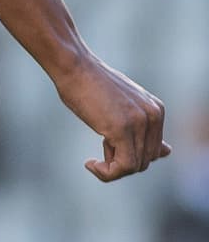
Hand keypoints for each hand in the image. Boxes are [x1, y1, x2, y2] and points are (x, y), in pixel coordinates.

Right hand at [54, 49, 169, 181]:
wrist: (74, 68)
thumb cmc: (90, 86)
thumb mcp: (124, 107)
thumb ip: (144, 128)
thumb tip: (167, 152)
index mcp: (156, 110)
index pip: (152, 151)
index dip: (129, 155)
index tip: (108, 148)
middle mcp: (153, 115)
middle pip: (145, 161)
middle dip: (120, 163)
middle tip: (99, 152)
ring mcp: (139, 122)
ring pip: (134, 166)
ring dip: (111, 170)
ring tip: (94, 160)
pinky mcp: (122, 129)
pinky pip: (122, 166)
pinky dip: (106, 173)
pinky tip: (90, 164)